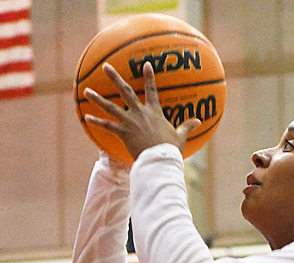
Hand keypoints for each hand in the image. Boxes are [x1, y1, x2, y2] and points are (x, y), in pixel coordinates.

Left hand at [84, 61, 200, 159]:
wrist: (160, 159)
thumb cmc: (170, 149)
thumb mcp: (180, 137)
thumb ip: (187, 127)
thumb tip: (199, 122)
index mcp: (154, 112)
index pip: (151, 90)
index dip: (149, 77)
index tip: (145, 64)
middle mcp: (140, 113)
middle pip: (125, 91)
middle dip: (114, 77)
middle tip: (105, 66)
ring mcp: (130, 122)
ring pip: (111, 107)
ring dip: (97, 99)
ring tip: (86, 91)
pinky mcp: (123, 133)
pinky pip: (108, 126)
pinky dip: (97, 122)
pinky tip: (86, 118)